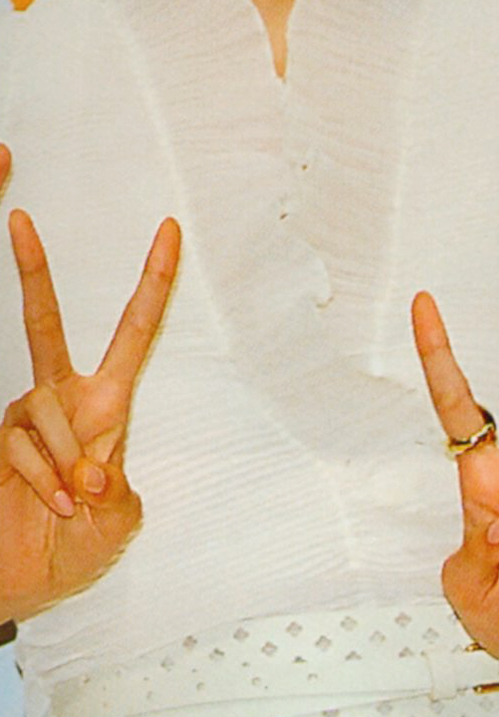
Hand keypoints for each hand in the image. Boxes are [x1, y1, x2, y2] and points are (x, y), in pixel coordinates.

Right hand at [0, 146, 179, 621]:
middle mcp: (62, 400)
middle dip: (33, 272)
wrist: (25, 584)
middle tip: (23, 220)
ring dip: (62, 462)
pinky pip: (23, 445)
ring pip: (42, 409)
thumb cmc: (78, 545)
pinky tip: (50, 504)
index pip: (135, 331)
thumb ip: (112, 494)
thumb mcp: (116, 522)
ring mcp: (24, 419)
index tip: (169, 230)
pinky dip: (40, 479)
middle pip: (45, 325)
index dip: (153, 282)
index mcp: (107, 405)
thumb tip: (93, 469)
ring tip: (71, 503)